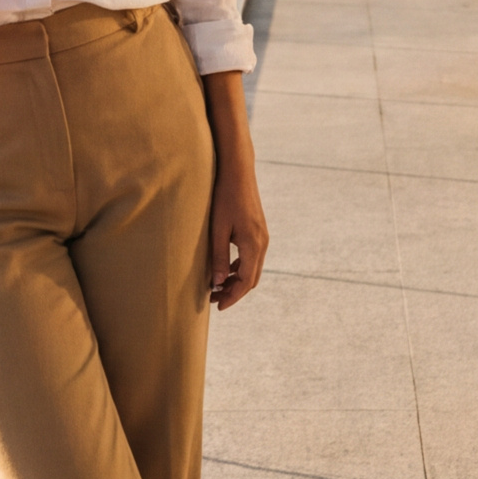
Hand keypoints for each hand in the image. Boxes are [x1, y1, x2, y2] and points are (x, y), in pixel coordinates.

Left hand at [204, 72, 268, 308]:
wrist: (238, 171)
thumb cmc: (224, 197)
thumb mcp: (217, 229)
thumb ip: (217, 257)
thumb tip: (217, 284)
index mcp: (253, 244)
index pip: (246, 282)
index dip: (232, 297)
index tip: (217, 307)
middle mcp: (262, 242)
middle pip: (252, 279)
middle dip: (235, 292)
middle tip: (215, 301)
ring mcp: (262, 236)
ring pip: (252, 268)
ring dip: (237, 281)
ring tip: (216, 287)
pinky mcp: (258, 230)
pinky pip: (252, 257)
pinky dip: (239, 268)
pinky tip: (223, 268)